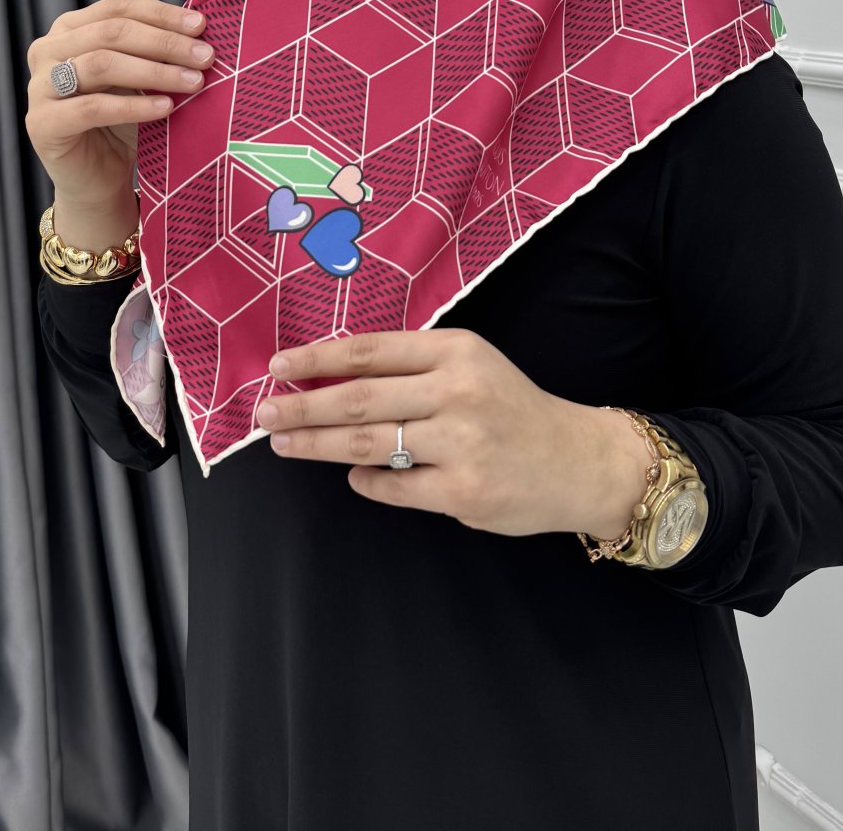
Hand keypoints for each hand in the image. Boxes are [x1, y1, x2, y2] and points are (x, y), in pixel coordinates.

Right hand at [25, 0, 213, 215]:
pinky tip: (166, 107)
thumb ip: (158, 51)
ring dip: (154, 72)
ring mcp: (39, 86)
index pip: (119, 8)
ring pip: (101, 64)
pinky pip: (93, 107)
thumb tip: (201, 29)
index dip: (162, 14)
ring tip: (193, 82)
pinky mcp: (42, 123)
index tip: (202, 26)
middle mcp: (48, 50)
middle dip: (165, 43)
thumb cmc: (124, 123)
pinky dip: (134, 106)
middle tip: (205, 57)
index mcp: (70, 29)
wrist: (99, 180)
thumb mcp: (141, 78)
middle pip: (112, 32)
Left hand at [256, 328, 650, 538]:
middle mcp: (457, 391)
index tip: (279, 368)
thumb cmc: (514, 409)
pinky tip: (352, 476)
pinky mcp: (462, 492)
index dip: (318, 360)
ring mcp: (460, 443)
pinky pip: (394, 486)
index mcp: (457, 350)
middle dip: (303, 407)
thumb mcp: (472, 367)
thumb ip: (414, 369)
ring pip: (366, 443)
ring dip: (316, 444)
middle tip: (264, 414)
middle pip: (359, 398)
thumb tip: (334, 380)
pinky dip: (367, 481)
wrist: (578, 460)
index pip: (371, 351)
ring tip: (284, 445)